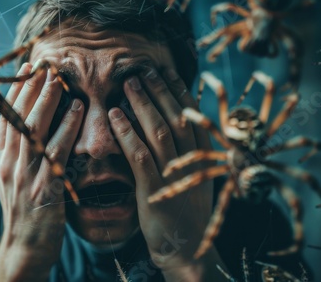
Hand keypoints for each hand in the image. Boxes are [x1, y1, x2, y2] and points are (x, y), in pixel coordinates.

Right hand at [0, 62, 83, 278]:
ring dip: (47, 101)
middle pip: (18, 117)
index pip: (5, 117)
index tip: (26, 67)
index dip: (16, 90)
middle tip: (44, 65)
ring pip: (33, 129)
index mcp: (1, 159)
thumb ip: (18, 153)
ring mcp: (24, 176)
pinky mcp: (43, 188)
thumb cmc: (24, 213)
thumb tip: (28, 125)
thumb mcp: (13, 180)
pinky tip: (77, 110)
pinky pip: (55, 151)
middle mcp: (8, 163)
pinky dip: (66, 127)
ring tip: (59, 80)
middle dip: (30, 88)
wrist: (23, 249)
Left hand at [108, 67, 220, 279]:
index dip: (181, 93)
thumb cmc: (185, 212)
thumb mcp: (195, 179)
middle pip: (178, 118)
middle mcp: (194, 163)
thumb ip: (188, 153)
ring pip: (160, 132)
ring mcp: (175, 176)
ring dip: (143, 105)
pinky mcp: (155, 191)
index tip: (169, 73)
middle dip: (161, 92)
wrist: (185, 250)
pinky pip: (140, 156)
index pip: (194, 118)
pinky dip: (127, 133)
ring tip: (130, 84)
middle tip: (145, 71)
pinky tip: (115, 116)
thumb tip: (177, 123)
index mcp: (205, 158)